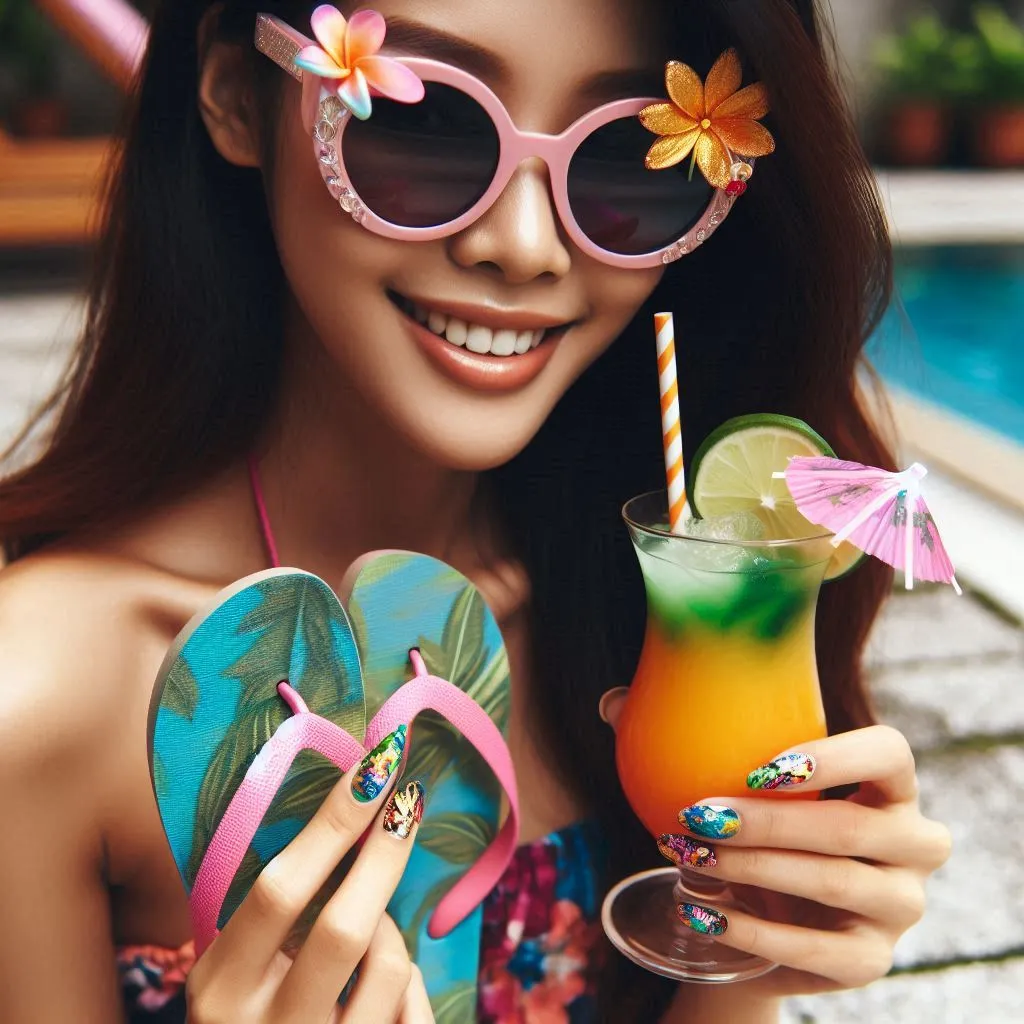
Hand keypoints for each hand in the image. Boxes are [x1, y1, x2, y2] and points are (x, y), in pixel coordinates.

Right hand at [185, 752, 432, 1022]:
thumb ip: (267, 911)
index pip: (277, 891)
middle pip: (343, 929)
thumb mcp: (232, 974)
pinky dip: (409, 984)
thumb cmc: (248, 1022)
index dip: (332, 823)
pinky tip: (386, 987)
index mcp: (218, 990)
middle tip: (410, 798)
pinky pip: (414, 1010)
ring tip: (374, 927)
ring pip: (388, 969)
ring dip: (392, 932)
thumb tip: (345, 802)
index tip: (374, 766)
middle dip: (384, 854)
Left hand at [601, 691, 950, 995]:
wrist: (770, 917)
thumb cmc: (761, 828)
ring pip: (835, 882)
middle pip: (851, 826)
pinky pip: (816, 948)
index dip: (837, 756)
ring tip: (687, 853)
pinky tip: (699, 908)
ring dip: (754, 867)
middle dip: (768, 821)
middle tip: (697, 814)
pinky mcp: (871, 960)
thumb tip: (611, 702)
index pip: (890, 753)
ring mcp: (900, 907)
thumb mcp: (741, 784)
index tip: (764, 766)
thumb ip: (684, 734)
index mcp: (890, 785)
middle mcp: (912, 843)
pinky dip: (752, 927)